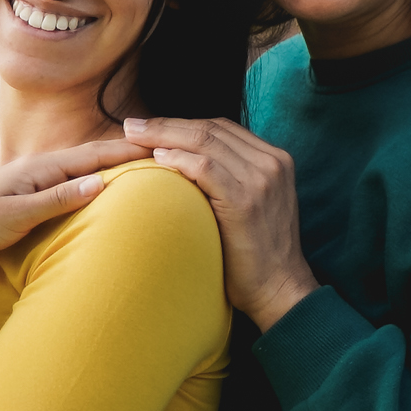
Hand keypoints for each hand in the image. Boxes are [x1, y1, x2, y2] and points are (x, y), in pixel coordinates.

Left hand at [0, 136, 147, 257]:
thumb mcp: (19, 214)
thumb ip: (59, 198)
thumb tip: (100, 183)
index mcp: (40, 168)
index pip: (94, 156)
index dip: (127, 152)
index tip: (159, 148)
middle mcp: (38, 168)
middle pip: (91, 157)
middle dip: (125, 153)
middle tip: (160, 151)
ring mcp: (33, 179)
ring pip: (80, 167)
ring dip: (109, 162)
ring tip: (137, 160)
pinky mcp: (28, 192)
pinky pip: (68, 179)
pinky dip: (90, 175)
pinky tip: (98, 179)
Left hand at [124, 117, 320, 329]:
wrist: (279, 287)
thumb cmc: (257, 251)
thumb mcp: (255, 203)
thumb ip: (233, 177)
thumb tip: (186, 160)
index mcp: (276, 160)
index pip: (222, 128)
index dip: (182, 123)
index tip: (149, 127)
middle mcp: (272, 163)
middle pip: (211, 129)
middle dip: (165, 124)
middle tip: (131, 126)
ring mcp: (262, 180)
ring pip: (205, 142)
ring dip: (163, 135)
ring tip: (133, 137)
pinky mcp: (246, 200)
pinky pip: (205, 168)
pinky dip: (178, 160)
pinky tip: (156, 160)